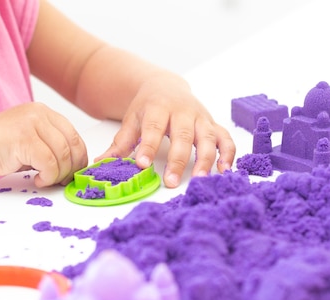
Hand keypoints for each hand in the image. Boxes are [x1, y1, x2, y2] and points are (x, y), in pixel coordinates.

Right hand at [0, 103, 87, 186]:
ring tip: (47, 180)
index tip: (74, 172)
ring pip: (62, 155)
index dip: (79, 157)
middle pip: (72, 145)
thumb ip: (51, 145)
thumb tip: (73, 166)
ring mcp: (32, 124)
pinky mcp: (24, 139)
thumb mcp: (31, 139)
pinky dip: (48, 177)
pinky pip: (49, 163)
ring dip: (58, 174)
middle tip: (64, 180)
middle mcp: (40, 114)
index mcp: (44, 112)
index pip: (74, 135)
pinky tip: (39, 180)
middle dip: (72, 167)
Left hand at [95, 74, 235, 187]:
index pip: (154, 128)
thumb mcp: (131, 120)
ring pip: (207, 138)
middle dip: (178, 160)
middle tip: (171, 182)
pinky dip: (228, 154)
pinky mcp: (212, 124)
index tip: (143, 165)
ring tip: (200, 180)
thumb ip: (120, 143)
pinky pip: (225, 138)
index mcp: (159, 108)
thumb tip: (102, 163)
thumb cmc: (148, 106)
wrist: (166, 86)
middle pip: (183, 136)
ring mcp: (200, 118)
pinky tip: (224, 170)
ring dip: (205, 160)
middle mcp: (183, 111)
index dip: (149, 146)